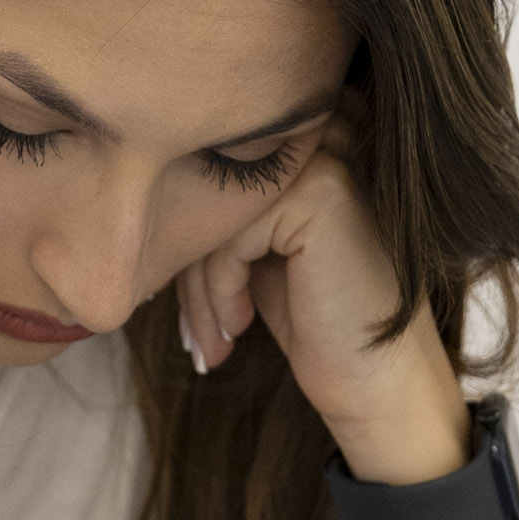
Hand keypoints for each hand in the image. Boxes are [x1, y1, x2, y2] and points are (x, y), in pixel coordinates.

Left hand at [175, 139, 470, 483]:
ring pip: (215, 215)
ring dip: (198, 290)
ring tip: (212, 342)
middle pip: (210, 191)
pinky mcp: (322, 192)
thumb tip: (140, 204)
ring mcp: (327, 160)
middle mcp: (323, 139)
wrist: (378, 380)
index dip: (193, 246)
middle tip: (197, 337)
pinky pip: (231, 235)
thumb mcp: (259, 256)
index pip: (214, 179)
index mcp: (308, 147)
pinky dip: (220, 289)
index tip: (194, 311)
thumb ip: (219, 215)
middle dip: (189, 272)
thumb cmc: (320, 322)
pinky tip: (239, 326)